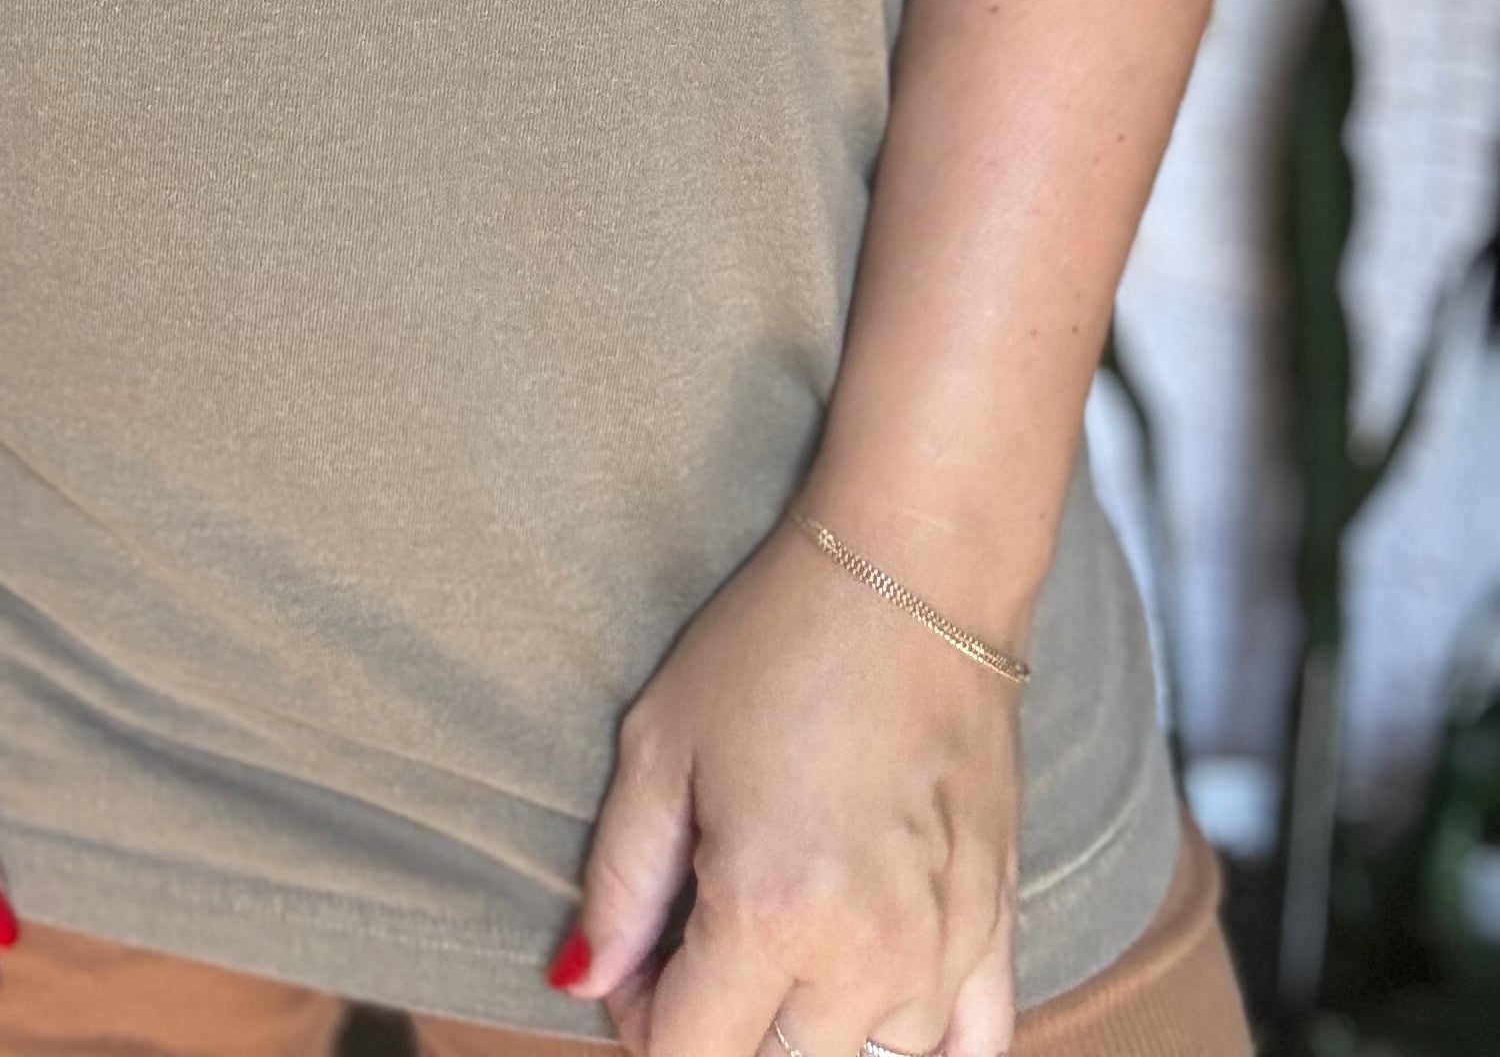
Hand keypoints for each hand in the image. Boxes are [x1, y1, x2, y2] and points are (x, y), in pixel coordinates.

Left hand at [554, 517, 1021, 1056]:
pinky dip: (917, 1042)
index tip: (638, 959)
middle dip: (718, 1025)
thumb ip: (617, 882)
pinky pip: (971, 1049)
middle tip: (698, 935)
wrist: (916, 572)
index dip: (641, 1022)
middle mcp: (865, 955)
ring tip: (786, 930)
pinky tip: (875, 990)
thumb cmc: (778, 641)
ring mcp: (944, 948)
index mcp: (769, 911)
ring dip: (812, 1025)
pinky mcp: (999, 925)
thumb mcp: (661, 745)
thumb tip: (582, 983)